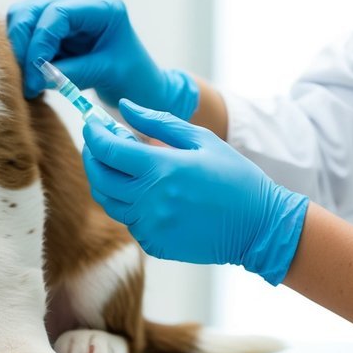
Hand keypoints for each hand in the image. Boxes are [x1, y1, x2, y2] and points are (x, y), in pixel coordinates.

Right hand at [6, 0, 198, 118]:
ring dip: (19, 48)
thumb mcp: (106, 74)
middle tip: (26, 80)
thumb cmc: (132, 77)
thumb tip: (35, 76)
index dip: (40, 41)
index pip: (58, 13)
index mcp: (102, 5)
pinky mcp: (52, 25)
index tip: (35, 73)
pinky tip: (30, 74)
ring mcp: (64, 9)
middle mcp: (80, 0)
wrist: (137, 84)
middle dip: (24, 44)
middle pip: (33, 10)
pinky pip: (24, 31)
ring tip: (28, 79)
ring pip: (22, 17)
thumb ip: (71, 73)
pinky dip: (21, 51)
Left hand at [82, 100, 308, 284]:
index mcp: (161, 169)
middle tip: (98, 142)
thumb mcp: (201, 139)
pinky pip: (129, 222)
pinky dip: (129, 204)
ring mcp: (151, 227)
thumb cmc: (234, 176)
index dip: (94, 134)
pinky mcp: (156, 245)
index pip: (107, 149)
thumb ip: (157, 121)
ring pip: (110, 203)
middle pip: (99, 178)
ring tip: (122, 165)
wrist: (259, 226)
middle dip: (92, 156)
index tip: (93, 123)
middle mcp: (150, 201)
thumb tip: (123, 107)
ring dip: (108, 181)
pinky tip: (147, 192)